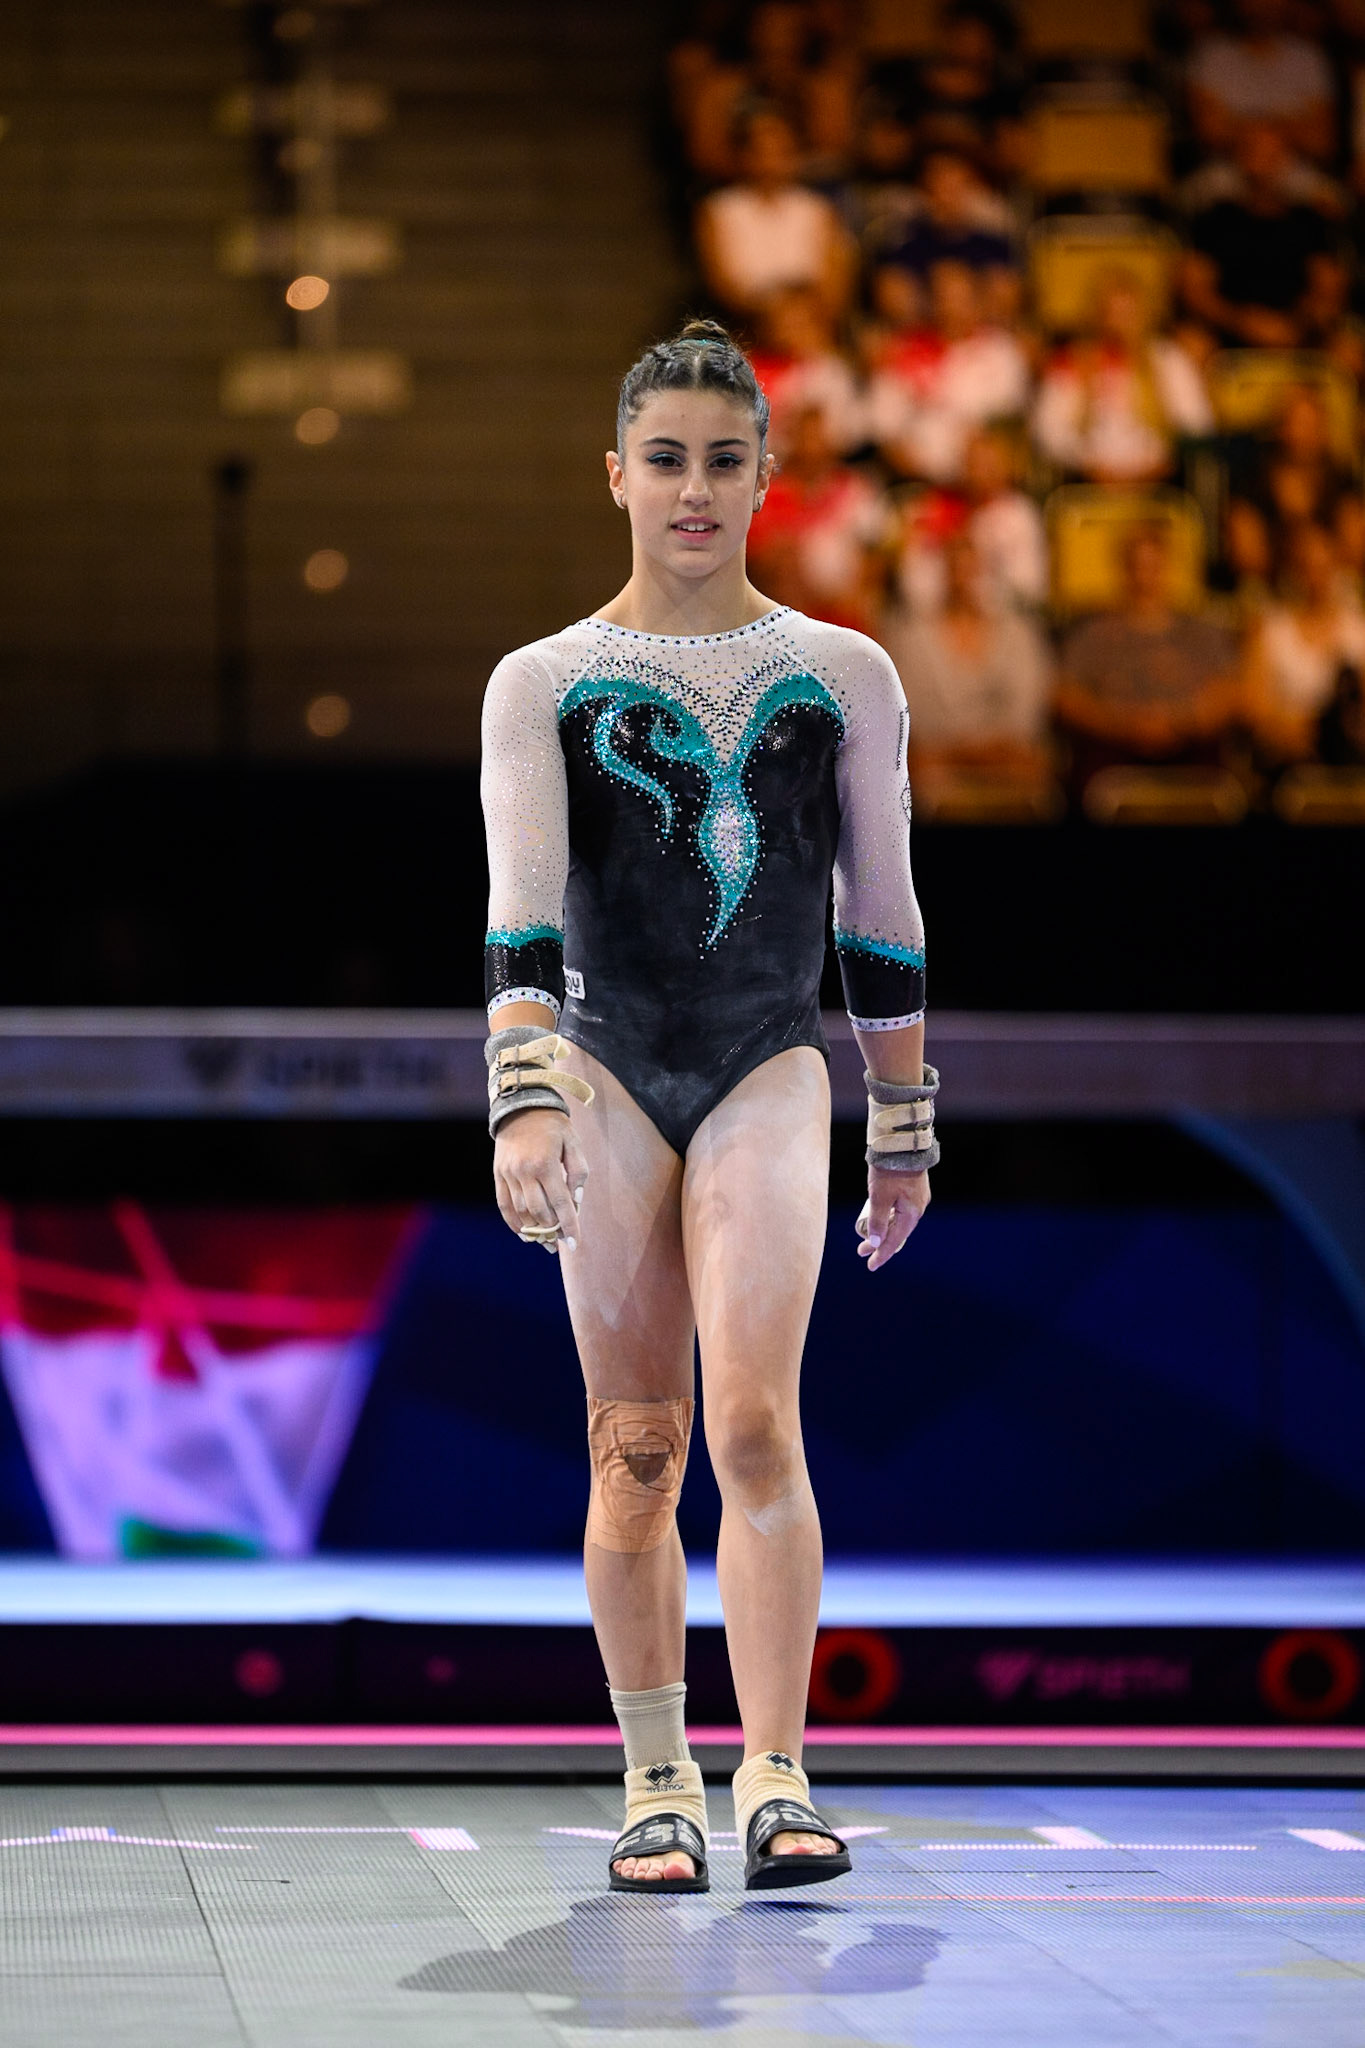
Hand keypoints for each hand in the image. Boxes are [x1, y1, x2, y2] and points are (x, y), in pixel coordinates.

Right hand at [493, 1108, 587, 1252]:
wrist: (521, 1106)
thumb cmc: (553, 1125)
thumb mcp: (573, 1142)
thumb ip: (578, 1171)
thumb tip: (577, 1200)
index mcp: (546, 1163)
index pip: (560, 1203)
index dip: (569, 1225)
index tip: (574, 1243)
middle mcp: (524, 1171)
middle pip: (539, 1211)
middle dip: (552, 1230)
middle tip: (561, 1240)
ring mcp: (508, 1174)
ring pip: (521, 1211)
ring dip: (534, 1230)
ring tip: (545, 1241)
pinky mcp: (498, 1174)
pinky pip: (504, 1205)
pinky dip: (514, 1223)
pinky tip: (524, 1234)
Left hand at [856, 1164, 930, 1271]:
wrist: (900, 1143)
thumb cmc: (888, 1170)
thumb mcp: (878, 1197)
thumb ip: (877, 1221)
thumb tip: (874, 1243)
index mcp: (911, 1213)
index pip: (894, 1241)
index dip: (881, 1255)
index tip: (870, 1266)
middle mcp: (918, 1208)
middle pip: (898, 1233)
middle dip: (879, 1243)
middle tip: (862, 1252)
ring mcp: (918, 1199)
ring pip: (899, 1222)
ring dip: (884, 1230)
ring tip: (868, 1238)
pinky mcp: (914, 1190)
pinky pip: (901, 1211)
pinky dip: (890, 1219)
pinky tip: (881, 1219)